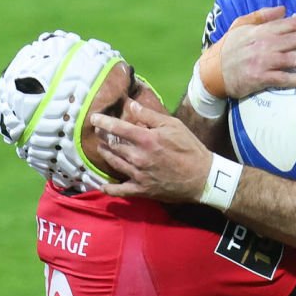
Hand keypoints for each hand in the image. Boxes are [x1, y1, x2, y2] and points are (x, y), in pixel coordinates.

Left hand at [89, 97, 218, 204]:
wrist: (202, 177)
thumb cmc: (189, 148)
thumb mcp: (173, 125)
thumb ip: (150, 115)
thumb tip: (130, 105)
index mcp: (147, 139)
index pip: (118, 128)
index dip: (104, 122)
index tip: (93, 118)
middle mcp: (139, 157)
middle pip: (113, 146)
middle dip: (103, 138)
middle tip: (98, 133)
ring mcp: (139, 175)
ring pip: (114, 164)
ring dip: (105, 156)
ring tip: (101, 149)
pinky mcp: (142, 190)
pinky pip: (120, 191)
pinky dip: (110, 189)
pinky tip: (103, 185)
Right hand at [207, 6, 295, 99]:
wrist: (212, 72)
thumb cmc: (228, 48)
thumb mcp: (241, 25)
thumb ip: (262, 15)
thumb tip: (284, 9)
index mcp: (262, 30)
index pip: (292, 24)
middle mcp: (265, 44)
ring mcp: (262, 61)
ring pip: (294, 59)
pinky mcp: (259, 78)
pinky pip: (283, 79)